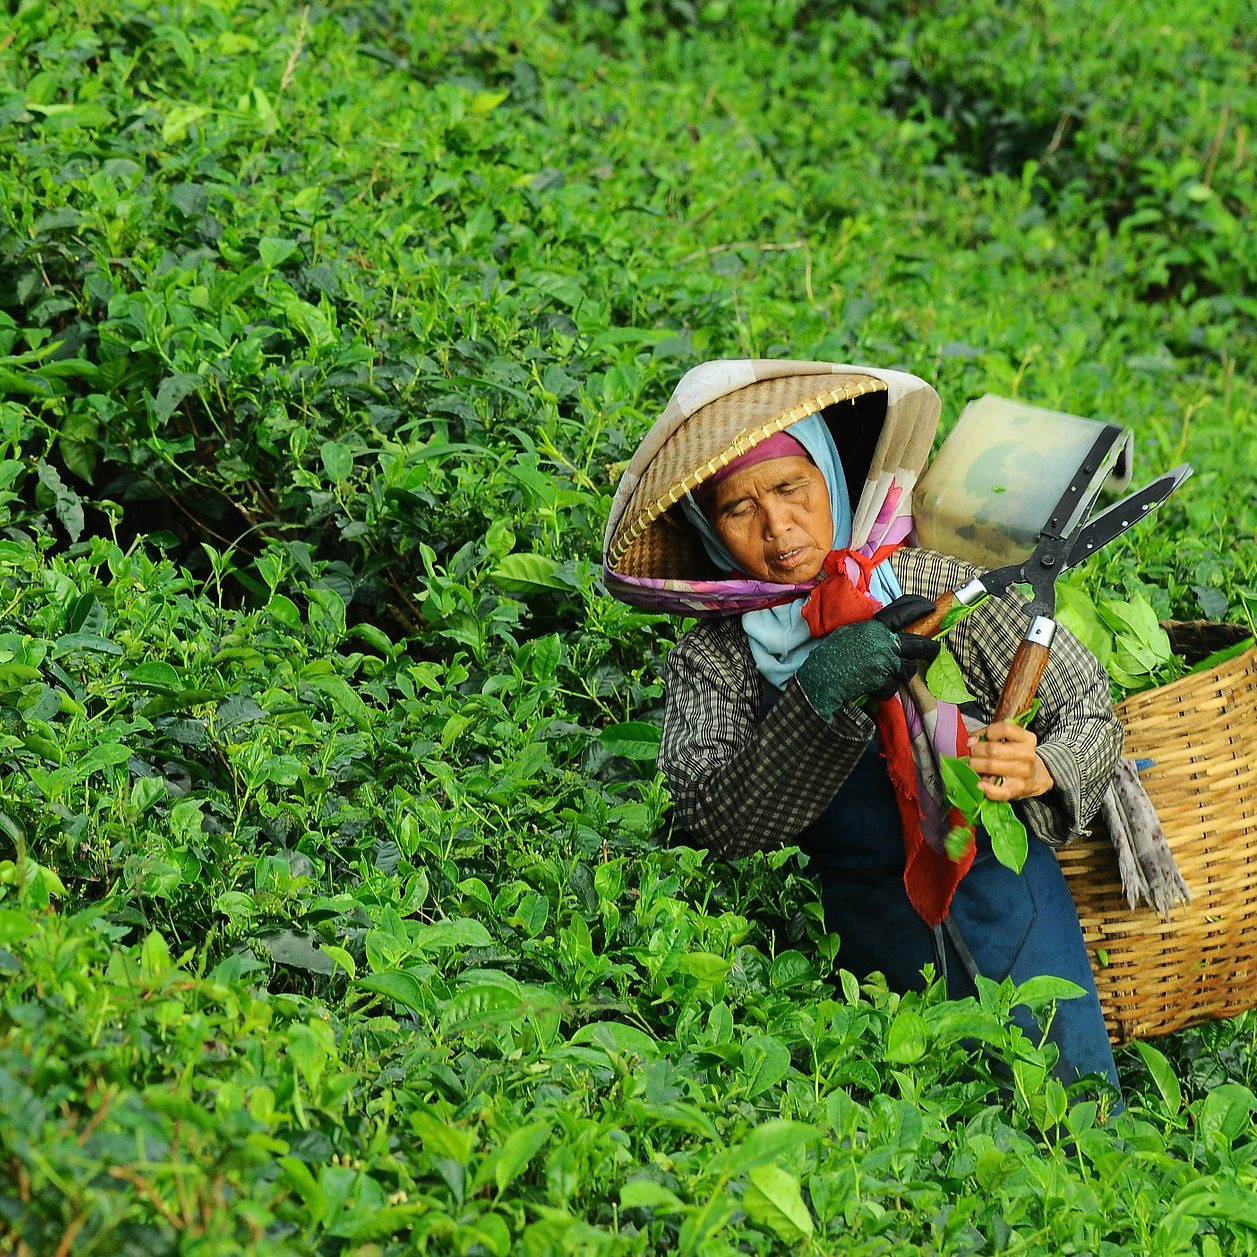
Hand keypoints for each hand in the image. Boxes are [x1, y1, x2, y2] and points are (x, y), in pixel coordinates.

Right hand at [796, 595, 940, 717]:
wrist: (821, 676)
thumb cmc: (831, 654)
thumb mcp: (850, 632)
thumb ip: (870, 630)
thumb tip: (885, 630)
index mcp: (875, 627)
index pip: (903, 611)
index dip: (919, 607)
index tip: (930, 607)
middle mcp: (884, 642)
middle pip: (919, 644)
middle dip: (931, 648)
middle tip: (934, 649)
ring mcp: (885, 663)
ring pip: (908, 669)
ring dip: (902, 673)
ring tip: (891, 674)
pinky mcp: (883, 681)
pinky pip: (893, 686)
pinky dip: (886, 689)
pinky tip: (875, 687)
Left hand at [968, 721, 1054, 801]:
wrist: (1035, 776)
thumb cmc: (1014, 755)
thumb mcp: (1006, 739)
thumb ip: (986, 735)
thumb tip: (971, 742)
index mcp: (1026, 738)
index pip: (1004, 729)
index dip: (987, 732)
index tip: (979, 738)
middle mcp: (1028, 755)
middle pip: (993, 749)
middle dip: (976, 751)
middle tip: (972, 754)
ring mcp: (1025, 772)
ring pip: (992, 766)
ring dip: (977, 765)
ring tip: (974, 765)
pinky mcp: (1019, 789)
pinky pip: (1001, 791)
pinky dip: (988, 789)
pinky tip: (980, 784)